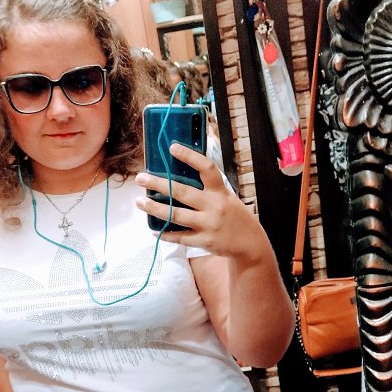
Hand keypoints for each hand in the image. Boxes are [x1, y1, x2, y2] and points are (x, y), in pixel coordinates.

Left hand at [135, 143, 269, 265]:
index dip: (189, 156)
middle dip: (158, 184)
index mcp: (221, 191)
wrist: (251, 244)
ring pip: (175, 215)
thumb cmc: (236, 217)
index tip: (172, 147)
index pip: (206, 168)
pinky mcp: (204, 241)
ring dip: (154, 208)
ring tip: (139, 202)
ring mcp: (208, 225)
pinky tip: (154, 229)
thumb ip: (209, 189)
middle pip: (181, 192)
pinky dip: (165, 233)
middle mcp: (214, 206)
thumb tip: (182, 174)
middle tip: (140, 178)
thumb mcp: (228, 197)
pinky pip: (179, 237)